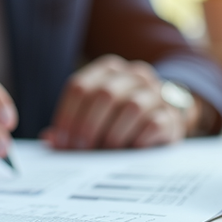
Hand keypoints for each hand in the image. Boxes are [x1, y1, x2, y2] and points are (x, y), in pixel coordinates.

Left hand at [42, 55, 196, 149]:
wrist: (166, 116)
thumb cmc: (121, 118)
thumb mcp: (96, 116)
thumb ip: (73, 125)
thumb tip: (49, 140)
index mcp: (108, 69)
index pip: (79, 87)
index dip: (67, 116)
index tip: (62, 143)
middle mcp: (134, 74)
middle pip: (104, 95)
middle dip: (88, 126)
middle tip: (80, 150)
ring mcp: (156, 91)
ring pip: (131, 107)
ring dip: (113, 134)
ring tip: (104, 151)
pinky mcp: (172, 113)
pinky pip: (154, 123)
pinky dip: (138, 139)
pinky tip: (129, 150)